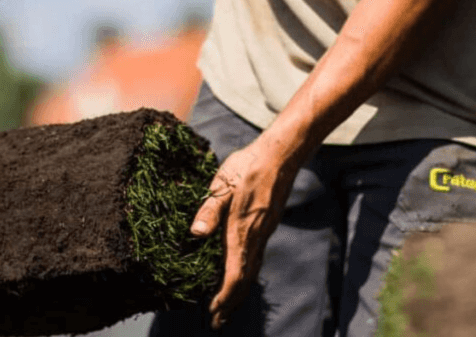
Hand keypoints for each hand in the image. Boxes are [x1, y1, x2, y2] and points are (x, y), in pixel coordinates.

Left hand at [190, 142, 299, 328]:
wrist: (280, 155)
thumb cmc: (247, 168)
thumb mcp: (222, 186)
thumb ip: (209, 211)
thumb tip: (195, 234)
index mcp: (242, 232)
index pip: (235, 276)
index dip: (224, 298)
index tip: (213, 314)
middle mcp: (256, 238)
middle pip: (245, 281)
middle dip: (231, 303)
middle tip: (218, 321)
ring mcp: (264, 233)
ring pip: (252, 271)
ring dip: (238, 291)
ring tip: (226, 305)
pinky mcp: (267, 226)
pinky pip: (256, 258)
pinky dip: (245, 274)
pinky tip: (239, 272)